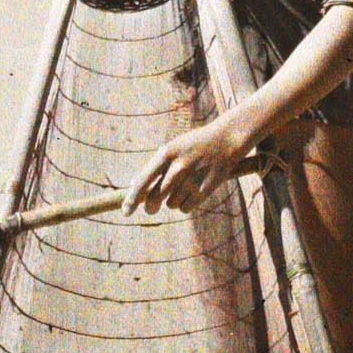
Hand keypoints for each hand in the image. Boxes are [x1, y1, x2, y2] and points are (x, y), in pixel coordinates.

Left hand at [124, 114, 256, 215]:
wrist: (226, 140)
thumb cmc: (195, 145)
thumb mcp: (172, 148)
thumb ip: (154, 166)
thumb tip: (133, 183)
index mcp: (166, 154)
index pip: (143, 181)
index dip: (131, 199)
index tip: (126, 212)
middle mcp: (177, 167)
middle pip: (153, 199)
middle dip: (150, 207)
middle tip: (151, 208)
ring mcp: (191, 180)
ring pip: (170, 205)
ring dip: (172, 202)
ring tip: (183, 187)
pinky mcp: (204, 191)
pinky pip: (185, 208)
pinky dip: (185, 205)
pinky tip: (193, 192)